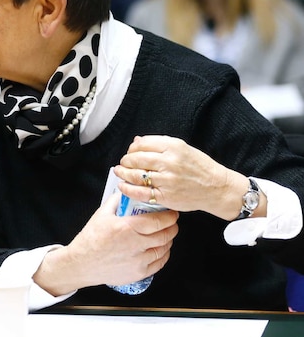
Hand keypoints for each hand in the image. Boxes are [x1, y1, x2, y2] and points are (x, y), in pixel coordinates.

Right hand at [35, 191, 178, 294]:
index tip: (172, 213)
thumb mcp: (101, 215)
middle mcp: (134, 245)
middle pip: (165, 235)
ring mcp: (138, 261)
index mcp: (126, 228)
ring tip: (166, 235)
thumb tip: (127, 192)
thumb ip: (116, 202)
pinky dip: (163, 255)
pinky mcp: (139, 273)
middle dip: (172, 228)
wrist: (82, 264)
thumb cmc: (90, 240)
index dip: (169, 216)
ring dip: (169, 240)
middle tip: (172, 223)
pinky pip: (159, 263)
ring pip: (164, 249)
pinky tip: (161, 249)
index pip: (157, 221)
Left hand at [113, 135, 248, 219]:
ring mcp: (166, 180)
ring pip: (135, 175)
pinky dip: (127, 189)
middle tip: (123, 163)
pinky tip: (123, 185)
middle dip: (126, 161)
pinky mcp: (165, 196)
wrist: (217, 188)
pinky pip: (140, 192)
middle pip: (136, 159)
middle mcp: (169, 162)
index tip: (130, 152)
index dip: (132, 148)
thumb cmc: (200, 168)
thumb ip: (159, 144)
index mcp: (173, 147)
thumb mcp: (183, 149)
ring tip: (120, 172)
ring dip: (123, 173)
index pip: (142, 144)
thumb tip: (136, 141)